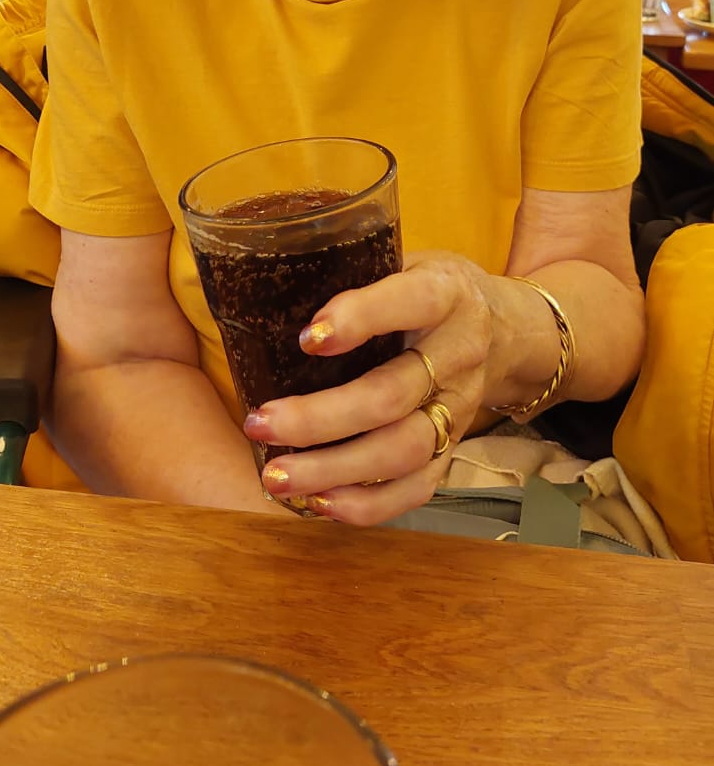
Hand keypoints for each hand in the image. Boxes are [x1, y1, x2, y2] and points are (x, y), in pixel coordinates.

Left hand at [243, 251, 494, 524]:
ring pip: (402, 451)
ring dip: (334, 469)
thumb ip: (356, 273)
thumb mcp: (405, 260)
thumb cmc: (429, 290)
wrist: (504, 330)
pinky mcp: (454, 448)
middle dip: (320, 417)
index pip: (410, 303)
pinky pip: (416, 488)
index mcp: (446, 294)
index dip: (360, 319)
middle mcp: (458, 354)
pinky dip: (367, 504)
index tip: (307, 338)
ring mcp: (459, 408)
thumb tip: (268, 287)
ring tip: (276, 475)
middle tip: (260, 422)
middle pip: (392, 396)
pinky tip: (319, 502)